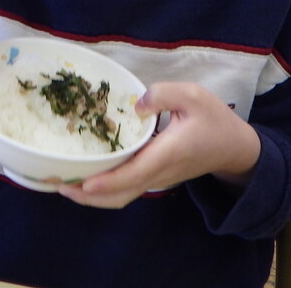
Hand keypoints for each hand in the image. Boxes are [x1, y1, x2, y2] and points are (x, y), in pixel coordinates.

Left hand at [57, 82, 261, 208]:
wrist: (234, 148)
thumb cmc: (214, 120)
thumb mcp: (194, 95)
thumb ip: (164, 94)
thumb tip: (136, 104)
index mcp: (166, 154)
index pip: (131, 175)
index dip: (104, 183)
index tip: (80, 185)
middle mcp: (158, 173)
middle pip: (119, 195)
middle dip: (86, 196)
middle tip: (55, 185)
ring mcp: (156, 179)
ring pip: (120, 196)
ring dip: (91, 195)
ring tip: (62, 183)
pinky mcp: (154, 177)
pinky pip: (125, 188)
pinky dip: (103, 189)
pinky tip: (85, 175)